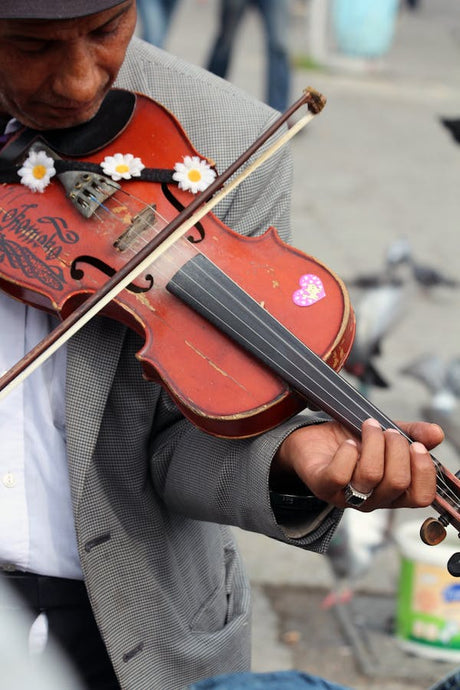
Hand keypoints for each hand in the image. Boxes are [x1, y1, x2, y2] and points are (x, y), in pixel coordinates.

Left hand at [272, 418, 443, 510]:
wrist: (311, 439)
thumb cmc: (350, 440)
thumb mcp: (384, 434)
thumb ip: (411, 433)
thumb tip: (437, 434)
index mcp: (392, 491)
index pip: (420, 497)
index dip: (423, 472)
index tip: (417, 445)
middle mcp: (372, 499)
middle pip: (397, 483)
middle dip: (396, 449)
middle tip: (387, 431)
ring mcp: (347, 496)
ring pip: (371, 476)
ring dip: (373, 444)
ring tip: (368, 427)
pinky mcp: (323, 486)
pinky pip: (340, 475)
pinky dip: (348, 453)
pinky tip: (348, 443)